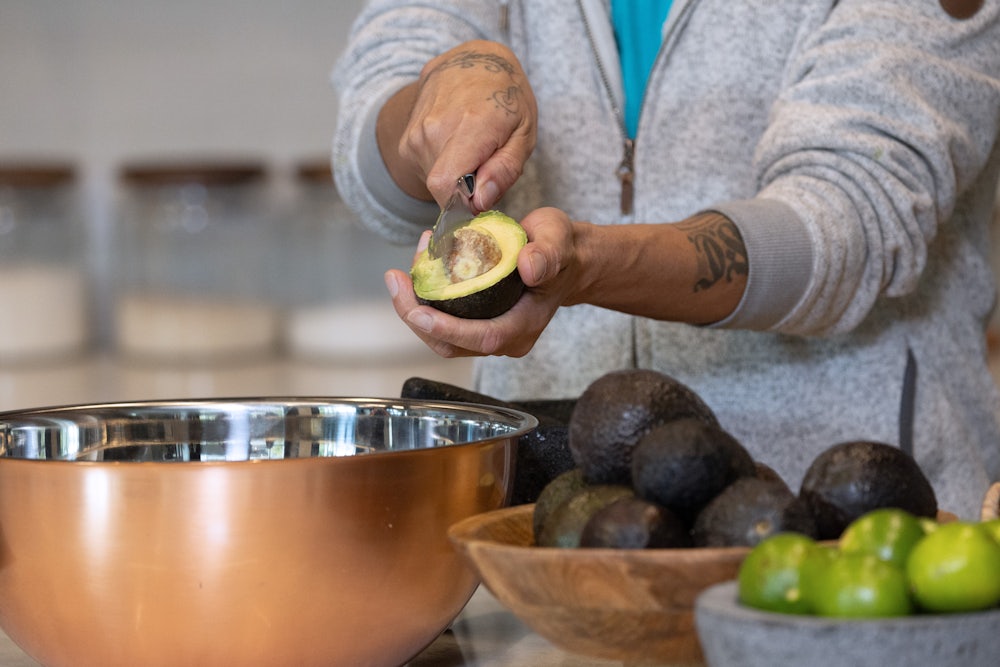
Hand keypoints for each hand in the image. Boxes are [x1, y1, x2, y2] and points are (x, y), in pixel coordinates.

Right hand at [377, 40, 537, 210]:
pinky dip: (441, 162)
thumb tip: (479, 202)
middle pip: (442, 187)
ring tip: (470, 147)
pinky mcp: (406, 136)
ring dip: (453, 174)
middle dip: (464, 188)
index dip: (463, 205)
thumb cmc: (507, 96)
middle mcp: (433, 129)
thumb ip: (504, 170)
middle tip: (484, 163)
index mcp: (468, 127)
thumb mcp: (524, 133)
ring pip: (432, 177)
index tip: (480, 199)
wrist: (474, 58)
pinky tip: (455, 139)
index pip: (445, 187)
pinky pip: (424, 165)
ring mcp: (414, 131)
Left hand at [383, 207, 576, 357]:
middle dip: (416, 317)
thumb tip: (529, 267)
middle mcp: (506, 339)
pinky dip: (424, 299)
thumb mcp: (558, 240)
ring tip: (403, 271)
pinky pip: (442, 322)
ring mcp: (489, 334)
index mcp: (525, 326)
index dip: (448, 329)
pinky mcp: (475, 324)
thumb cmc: (561, 250)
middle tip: (396, 280)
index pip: (483, 338)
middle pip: (451, 344)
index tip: (418, 312)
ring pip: (440, 337)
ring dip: (414, 307)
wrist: (564, 260)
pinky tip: (417, 270)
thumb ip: (547, 252)